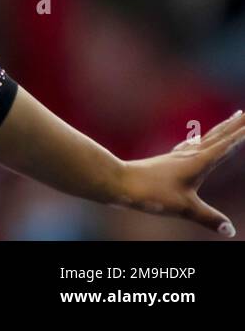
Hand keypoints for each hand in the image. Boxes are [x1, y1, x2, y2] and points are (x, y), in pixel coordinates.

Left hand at [113, 109, 243, 236]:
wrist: (118, 181)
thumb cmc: (151, 192)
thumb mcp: (184, 208)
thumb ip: (208, 218)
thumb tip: (230, 231)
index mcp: (198, 162)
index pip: (226, 145)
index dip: (241, 134)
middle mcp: (189, 154)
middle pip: (217, 136)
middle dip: (235, 125)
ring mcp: (178, 156)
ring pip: (206, 138)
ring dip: (221, 129)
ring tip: (232, 119)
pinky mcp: (168, 161)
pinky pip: (191, 145)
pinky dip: (202, 139)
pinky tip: (197, 140)